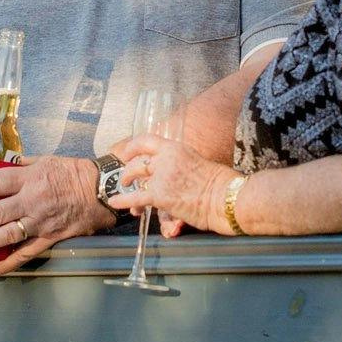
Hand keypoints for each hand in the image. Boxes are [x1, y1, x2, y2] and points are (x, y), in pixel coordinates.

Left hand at [0, 155, 113, 276]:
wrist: (103, 190)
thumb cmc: (74, 172)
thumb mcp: (46, 160)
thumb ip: (21, 165)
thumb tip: (0, 164)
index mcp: (30, 179)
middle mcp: (33, 201)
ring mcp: (42, 221)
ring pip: (8, 235)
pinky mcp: (51, 237)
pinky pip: (27, 252)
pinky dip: (9, 262)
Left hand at [108, 133, 237, 234]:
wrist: (227, 198)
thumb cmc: (222, 185)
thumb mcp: (200, 164)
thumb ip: (185, 166)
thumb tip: (181, 176)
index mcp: (177, 148)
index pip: (147, 141)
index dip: (133, 146)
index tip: (127, 152)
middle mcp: (166, 159)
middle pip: (138, 162)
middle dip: (129, 170)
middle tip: (127, 177)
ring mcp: (161, 176)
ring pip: (135, 178)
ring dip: (127, 185)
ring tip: (123, 189)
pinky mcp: (160, 195)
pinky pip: (135, 198)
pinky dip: (123, 201)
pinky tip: (115, 201)